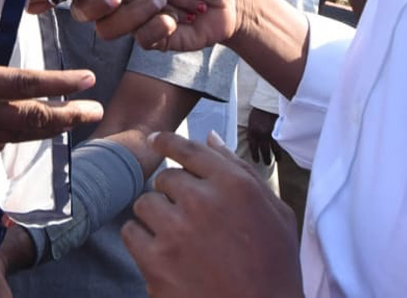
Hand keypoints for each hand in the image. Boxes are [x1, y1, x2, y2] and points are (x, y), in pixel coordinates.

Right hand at [0, 4, 102, 177]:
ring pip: (23, 134)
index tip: (88, 79)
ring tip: (73, 120)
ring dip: (52, 127)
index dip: (60, 83)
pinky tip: (23, 133)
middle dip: (69, 114)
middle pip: (35, 118)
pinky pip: (1, 142)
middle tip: (97, 110)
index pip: (26, 84)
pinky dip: (20, 136)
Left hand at [122, 132, 301, 297]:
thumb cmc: (275, 269)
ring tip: (177, 237)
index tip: (156, 141)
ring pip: (145, 203)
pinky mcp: (156, 263)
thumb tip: (210, 138)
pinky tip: (161, 252)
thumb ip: (240, 169)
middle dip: (173, 194)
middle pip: (165, 178)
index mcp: (234, 186)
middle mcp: (203, 202)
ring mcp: (176, 232)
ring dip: (156, 216)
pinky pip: (131, 233)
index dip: (167, 141)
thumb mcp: (276, 213)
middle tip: (188, 217)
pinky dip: (141, 240)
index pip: (188, 149)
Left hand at [245, 108, 278, 165]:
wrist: (267, 103)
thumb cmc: (258, 111)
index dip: (255, 156)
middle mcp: (262, 135)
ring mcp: (271, 134)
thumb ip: (252, 133)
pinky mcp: (280, 132)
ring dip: (276, 156)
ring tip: (277, 160)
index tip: (256, 160)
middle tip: (267, 163)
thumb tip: (255, 143)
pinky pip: (281, 143)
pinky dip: (282, 148)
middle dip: (266, 159)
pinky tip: (283, 151)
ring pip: (275, 150)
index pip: (253, 148)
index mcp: (252, 132)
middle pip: (264, 151)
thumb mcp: (251, 122)